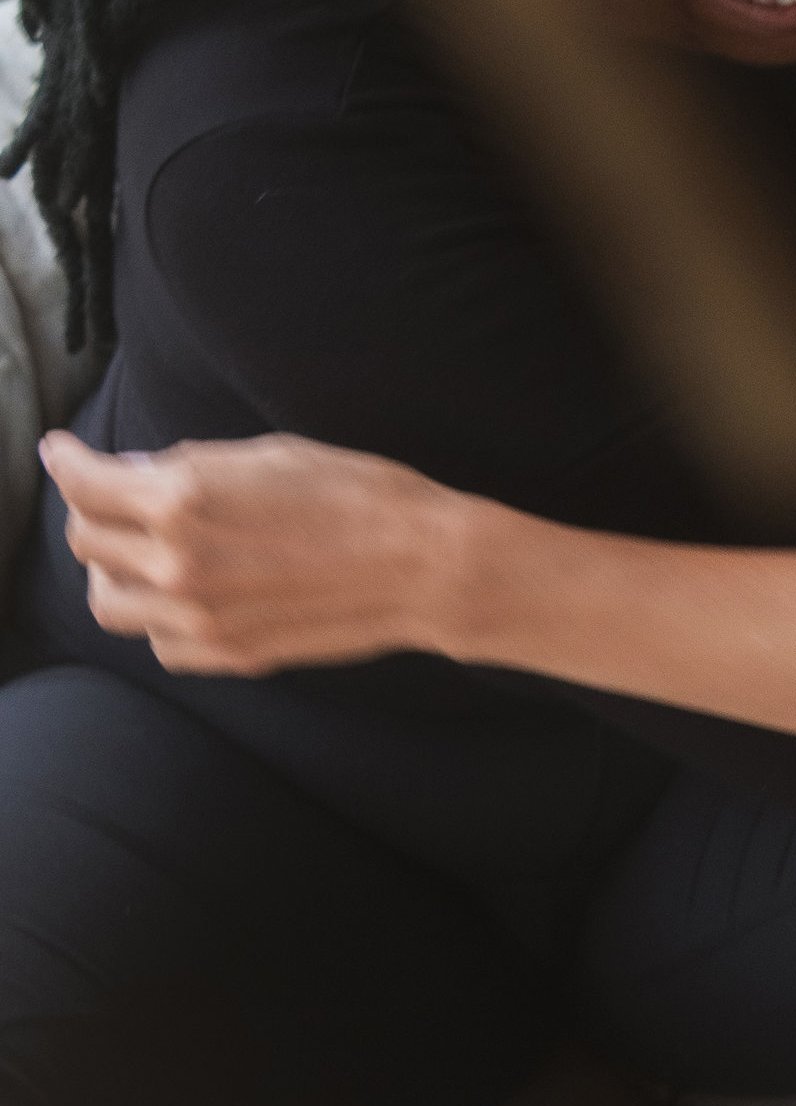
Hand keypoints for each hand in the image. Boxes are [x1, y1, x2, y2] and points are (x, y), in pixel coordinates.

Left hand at [41, 426, 455, 674]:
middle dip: (92, 510)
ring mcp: (199, 620)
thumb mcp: (270, 453)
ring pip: (107, 602)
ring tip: (142, 550)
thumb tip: (136, 472)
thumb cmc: (358, 494)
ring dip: (114, 570)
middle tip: (115, 494)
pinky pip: (158, 641)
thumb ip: (192, 465)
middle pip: (86, 541)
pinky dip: (156, 615)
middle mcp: (177, 566)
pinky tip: (186, 591)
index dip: (65, 460)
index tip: (62, 449)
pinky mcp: (227, 656)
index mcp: (184, 501)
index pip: (85, 484)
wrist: (422, 566)